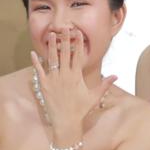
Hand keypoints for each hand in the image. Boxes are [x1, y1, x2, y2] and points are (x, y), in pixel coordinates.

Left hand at [30, 28, 113, 145]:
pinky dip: (35, 62)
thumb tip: (116, 75)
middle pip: (65, 53)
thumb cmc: (81, 110)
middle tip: (64, 27)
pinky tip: (33, 53)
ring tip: (50, 34)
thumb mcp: (94, 96)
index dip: (78, 43)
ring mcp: (53, 79)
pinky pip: (39, 71)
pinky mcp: (44, 85)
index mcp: (77, 76)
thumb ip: (105, 84)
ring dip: (51, 46)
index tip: (78, 32)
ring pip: (52, 58)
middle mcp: (65, 75)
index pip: (78, 55)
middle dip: (64, 39)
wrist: (66, 122)